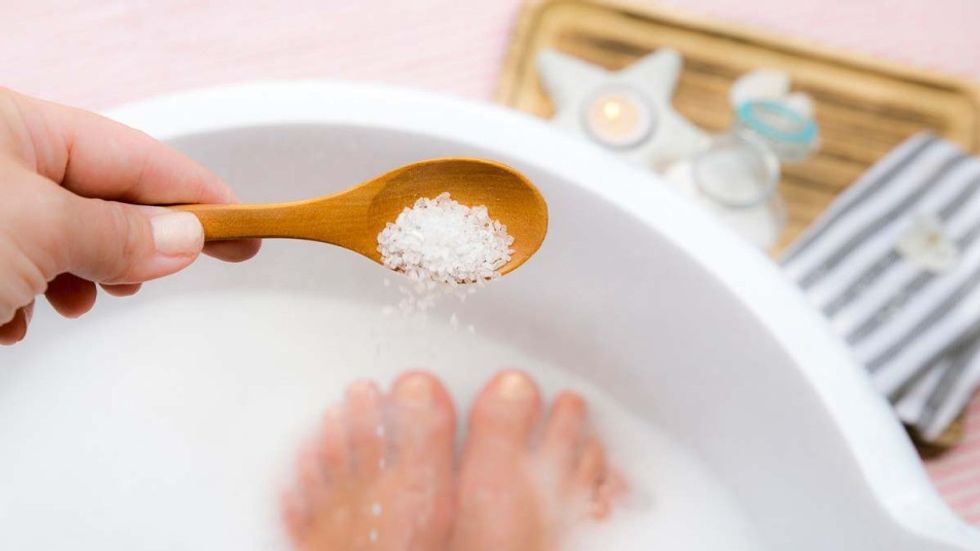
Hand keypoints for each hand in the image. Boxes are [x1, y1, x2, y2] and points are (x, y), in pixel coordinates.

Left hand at [0, 88, 259, 344]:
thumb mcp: (37, 229)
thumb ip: (116, 234)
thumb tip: (184, 238)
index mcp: (17, 127)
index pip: (136, 157)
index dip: (197, 193)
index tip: (245, 225)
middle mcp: (2, 161)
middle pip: (103, 200)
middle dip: (129, 246)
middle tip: (159, 276)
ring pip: (65, 241)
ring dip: (79, 279)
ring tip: (74, 300)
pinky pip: (23, 270)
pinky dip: (32, 298)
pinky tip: (14, 316)